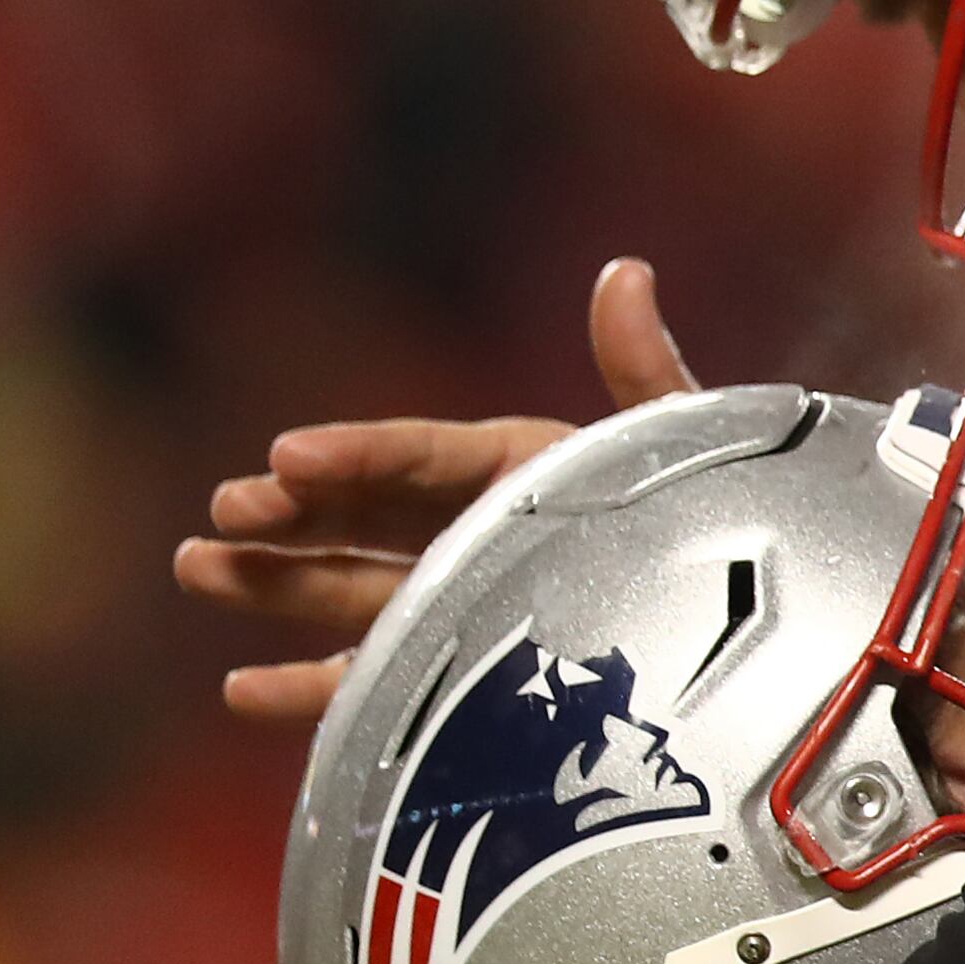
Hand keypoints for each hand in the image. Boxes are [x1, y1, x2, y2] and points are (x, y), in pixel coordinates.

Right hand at [173, 257, 702, 723]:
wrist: (766, 640)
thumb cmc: (726, 528)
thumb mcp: (683, 447)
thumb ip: (643, 371)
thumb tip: (624, 271)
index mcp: (529, 469)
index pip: (423, 458)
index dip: (356, 456)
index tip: (288, 458)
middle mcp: (485, 534)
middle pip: (369, 521)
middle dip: (295, 515)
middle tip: (227, 512)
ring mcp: (465, 610)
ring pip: (353, 594)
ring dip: (275, 583)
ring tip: (199, 566)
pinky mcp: (460, 692)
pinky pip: (376, 689)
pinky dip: (313, 692)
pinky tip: (242, 687)